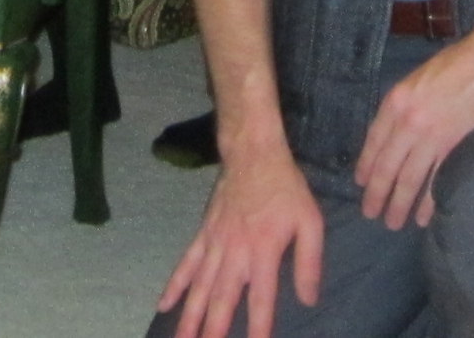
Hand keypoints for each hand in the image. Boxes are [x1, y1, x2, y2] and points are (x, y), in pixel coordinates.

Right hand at [155, 141, 323, 337]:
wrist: (252, 152)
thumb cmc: (286, 188)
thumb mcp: (310, 222)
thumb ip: (309, 262)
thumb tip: (309, 299)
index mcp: (264, 250)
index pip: (261, 298)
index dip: (260, 327)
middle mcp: (235, 252)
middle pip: (222, 299)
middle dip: (213, 330)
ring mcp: (215, 243)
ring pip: (200, 287)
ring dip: (189, 316)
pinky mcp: (203, 234)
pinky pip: (186, 263)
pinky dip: (174, 285)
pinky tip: (163, 304)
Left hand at [351, 26, 473, 229]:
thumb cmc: (459, 62)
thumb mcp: (419, 78)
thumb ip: (405, 104)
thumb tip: (397, 129)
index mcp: (396, 100)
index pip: (374, 141)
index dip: (367, 166)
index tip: (361, 184)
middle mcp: (408, 119)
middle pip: (387, 165)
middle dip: (377, 193)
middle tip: (370, 213)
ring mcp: (431, 134)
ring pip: (408, 177)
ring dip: (399, 202)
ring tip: (393, 222)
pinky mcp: (455, 144)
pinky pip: (436, 178)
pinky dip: (428, 200)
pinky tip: (423, 216)